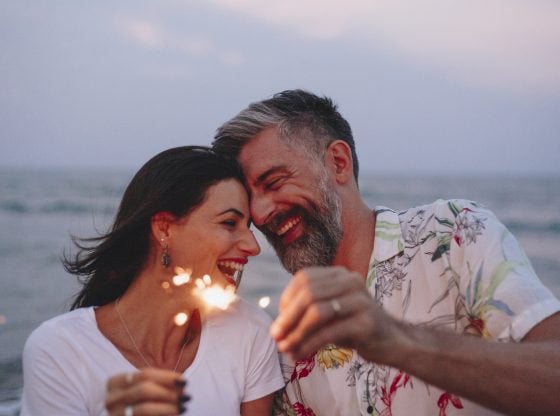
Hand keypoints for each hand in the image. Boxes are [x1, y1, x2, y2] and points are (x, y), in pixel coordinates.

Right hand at [106, 368, 189, 415]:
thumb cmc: (136, 403)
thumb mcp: (141, 390)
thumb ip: (157, 384)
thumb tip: (181, 384)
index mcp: (115, 383)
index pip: (144, 374)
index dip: (167, 377)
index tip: (184, 381)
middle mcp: (111, 399)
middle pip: (145, 390)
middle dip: (169, 392)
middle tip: (186, 396)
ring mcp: (114, 414)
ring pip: (144, 408)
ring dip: (168, 407)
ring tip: (182, 407)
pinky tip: (173, 415)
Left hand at [270, 266, 398, 361]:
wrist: (392, 342)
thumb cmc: (355, 327)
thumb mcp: (330, 314)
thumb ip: (307, 312)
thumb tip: (276, 328)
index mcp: (340, 274)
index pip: (304, 278)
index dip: (286, 299)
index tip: (279, 321)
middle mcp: (351, 281)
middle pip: (309, 293)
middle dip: (288, 317)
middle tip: (275, 337)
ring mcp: (360, 300)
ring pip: (317, 312)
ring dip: (296, 332)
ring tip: (286, 349)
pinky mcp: (366, 322)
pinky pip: (330, 332)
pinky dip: (310, 344)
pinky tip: (301, 354)